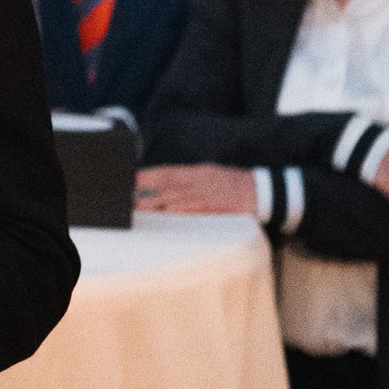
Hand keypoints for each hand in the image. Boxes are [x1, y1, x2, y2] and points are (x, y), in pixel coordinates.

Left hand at [135, 163, 258, 214]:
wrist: (261, 191)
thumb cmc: (232, 183)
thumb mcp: (209, 173)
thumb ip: (188, 178)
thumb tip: (167, 182)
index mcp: (197, 172)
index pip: (167, 172)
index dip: (147, 175)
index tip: (131, 179)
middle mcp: (198, 182)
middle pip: (166, 187)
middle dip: (146, 193)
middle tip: (128, 199)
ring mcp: (205, 196)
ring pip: (175, 200)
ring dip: (156, 206)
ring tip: (138, 210)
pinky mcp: (212, 209)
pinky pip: (191, 212)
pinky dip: (176, 214)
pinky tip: (164, 216)